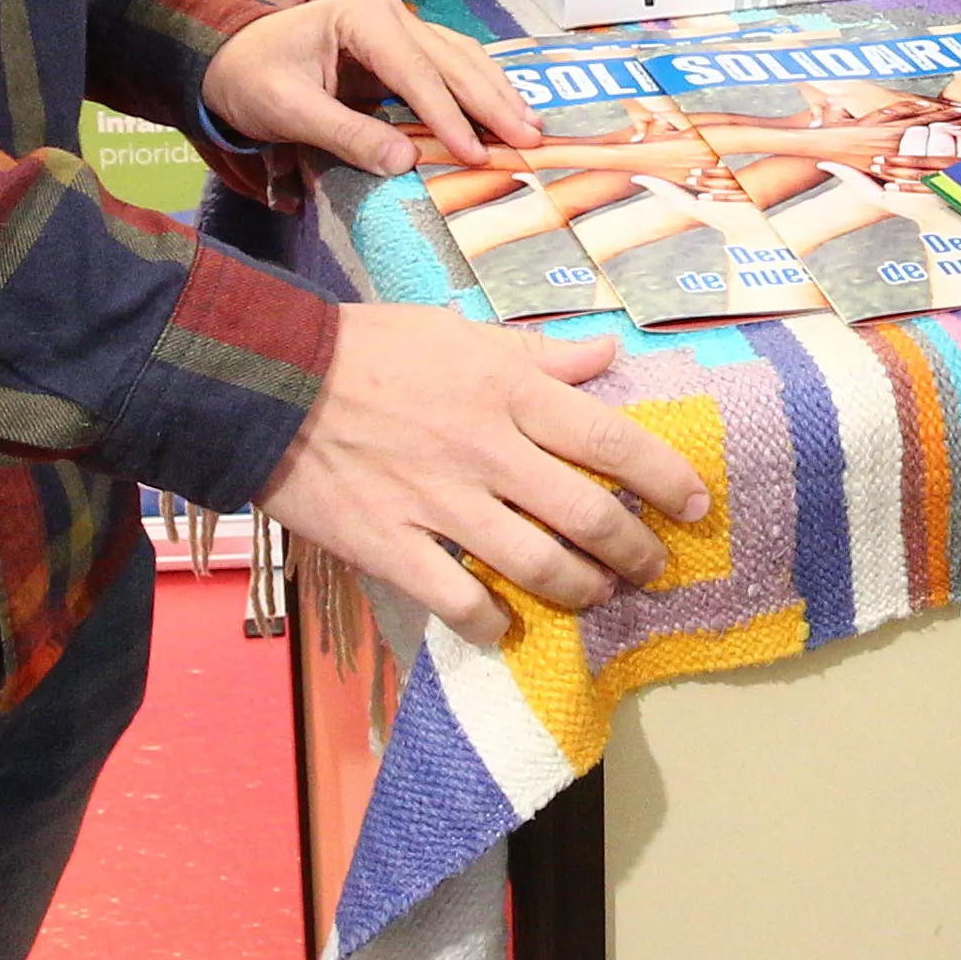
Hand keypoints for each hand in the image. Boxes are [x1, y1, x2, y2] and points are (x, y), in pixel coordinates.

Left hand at [203, 0, 536, 204]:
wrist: (227, 59)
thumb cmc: (251, 78)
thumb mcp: (287, 110)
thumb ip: (344, 134)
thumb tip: (404, 164)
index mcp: (362, 16)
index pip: (416, 71)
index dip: (448, 115)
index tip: (474, 153)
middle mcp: (391, 13)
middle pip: (453, 61)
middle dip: (491, 103)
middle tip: (528, 141)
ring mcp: (401, 26)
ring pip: (462, 60)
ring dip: (497, 95)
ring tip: (530, 129)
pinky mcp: (402, 48)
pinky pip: (452, 67)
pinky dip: (482, 90)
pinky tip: (507, 112)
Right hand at [259, 302, 713, 645]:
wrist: (267, 380)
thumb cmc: (367, 348)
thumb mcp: (458, 331)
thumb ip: (536, 353)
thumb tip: (604, 355)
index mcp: (509, 391)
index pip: (612, 440)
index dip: (666, 479)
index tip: (694, 504)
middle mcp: (487, 450)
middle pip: (588, 516)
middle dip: (635, 551)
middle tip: (651, 567)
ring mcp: (439, 503)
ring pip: (537, 566)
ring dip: (581, 590)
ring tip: (596, 596)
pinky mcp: (391, 545)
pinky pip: (457, 602)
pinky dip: (490, 625)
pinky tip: (504, 628)